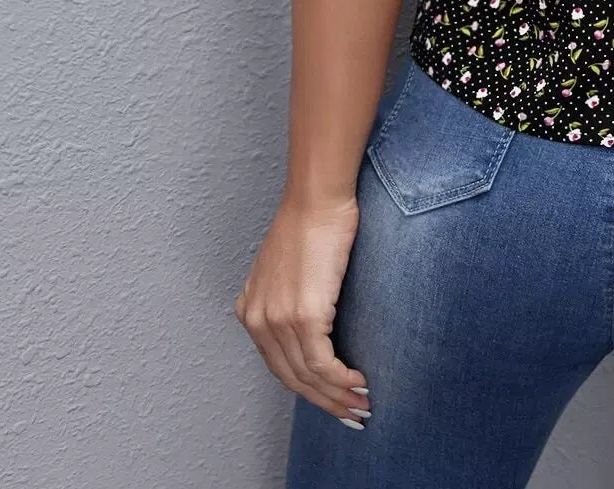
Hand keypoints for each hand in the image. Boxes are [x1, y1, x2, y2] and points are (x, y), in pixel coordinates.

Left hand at [234, 194, 371, 429]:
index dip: (307, 388)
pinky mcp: (305, 316)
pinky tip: (359, 382)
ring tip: (363, 404)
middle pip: (292, 378)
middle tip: (353, 414)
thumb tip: (309, 323)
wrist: (318, 199)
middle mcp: (259, 321)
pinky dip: (342, 380)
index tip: (331, 400)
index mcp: (250, 311)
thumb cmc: (310, 223)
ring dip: (338, 397)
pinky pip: (323, 364)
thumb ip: (286, 297)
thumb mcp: (285, 267)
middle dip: (324, 402)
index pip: (278, 365)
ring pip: (309, 376)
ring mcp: (279, 320)